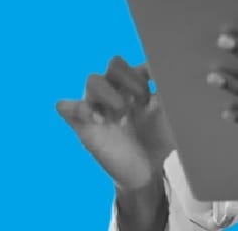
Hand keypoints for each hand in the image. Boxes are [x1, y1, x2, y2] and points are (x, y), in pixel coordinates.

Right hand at [56, 56, 174, 190]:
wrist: (151, 174)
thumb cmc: (163, 140)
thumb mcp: (171, 113)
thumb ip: (168, 90)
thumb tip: (164, 69)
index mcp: (138, 85)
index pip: (140, 62)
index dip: (147, 70)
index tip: (158, 89)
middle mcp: (117, 92)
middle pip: (114, 64)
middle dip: (129, 78)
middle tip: (141, 102)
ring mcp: (99, 108)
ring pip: (93, 80)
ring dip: (110, 93)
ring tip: (122, 114)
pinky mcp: (84, 127)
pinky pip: (67, 108)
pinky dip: (76, 107)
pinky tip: (97, 120)